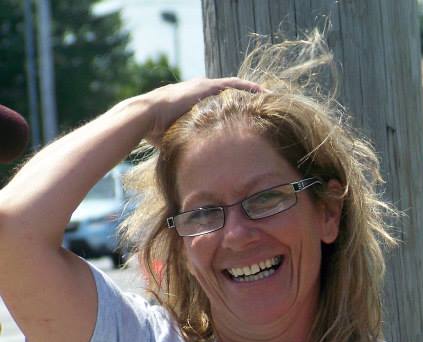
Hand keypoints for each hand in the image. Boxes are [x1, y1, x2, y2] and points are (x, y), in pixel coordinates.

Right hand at [138, 77, 261, 144]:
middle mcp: (198, 90)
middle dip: (248, 97)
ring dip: (252, 91)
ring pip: (234, 86)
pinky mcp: (205, 86)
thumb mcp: (177, 137)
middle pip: (229, 92)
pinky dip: (249, 88)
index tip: (249, 113)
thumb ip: (188, 144)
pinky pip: (233, 85)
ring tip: (271, 96)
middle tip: (266, 103)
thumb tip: (193, 166)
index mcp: (192, 101)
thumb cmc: (154, 131)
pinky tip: (263, 92)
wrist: (143, 117)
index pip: (219, 102)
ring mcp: (202, 86)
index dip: (235, 106)